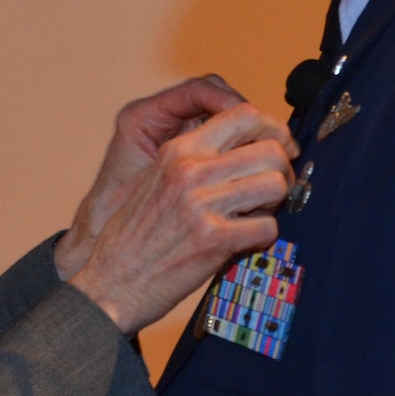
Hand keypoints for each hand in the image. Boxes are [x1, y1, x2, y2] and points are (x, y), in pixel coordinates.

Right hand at [67, 102, 295, 335]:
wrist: (111, 281)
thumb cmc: (137, 236)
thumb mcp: (158, 180)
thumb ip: (198, 161)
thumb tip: (252, 149)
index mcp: (178, 150)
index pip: (244, 114)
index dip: (274, 129)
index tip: (279, 147)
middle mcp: (190, 170)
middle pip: (270, 149)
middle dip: (282, 169)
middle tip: (274, 187)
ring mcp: (202, 204)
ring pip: (276, 185)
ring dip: (275, 203)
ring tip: (256, 213)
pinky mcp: (214, 240)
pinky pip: (268, 227)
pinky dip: (263, 237)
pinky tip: (244, 240)